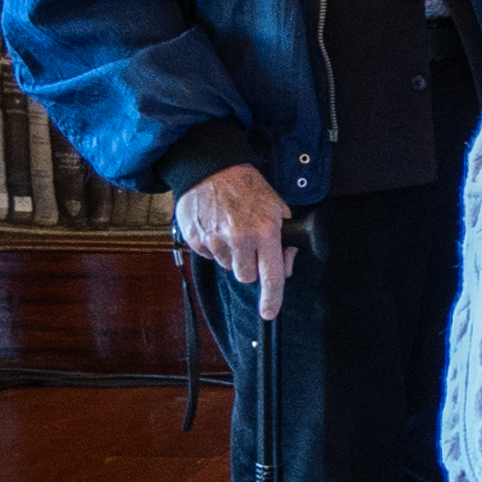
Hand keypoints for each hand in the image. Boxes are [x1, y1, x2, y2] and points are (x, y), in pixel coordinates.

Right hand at [171, 162, 294, 317]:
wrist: (211, 168)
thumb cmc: (248, 187)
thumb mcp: (277, 206)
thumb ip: (284, 236)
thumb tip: (286, 263)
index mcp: (265, 231)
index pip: (271, 274)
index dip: (272, 297)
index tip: (269, 312)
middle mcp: (239, 239)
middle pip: (246, 276)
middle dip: (250, 266)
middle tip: (250, 246)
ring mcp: (214, 240)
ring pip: (226, 266)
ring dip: (231, 255)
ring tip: (233, 229)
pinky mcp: (195, 239)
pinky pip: (208, 256)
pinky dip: (214, 246)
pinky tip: (217, 227)